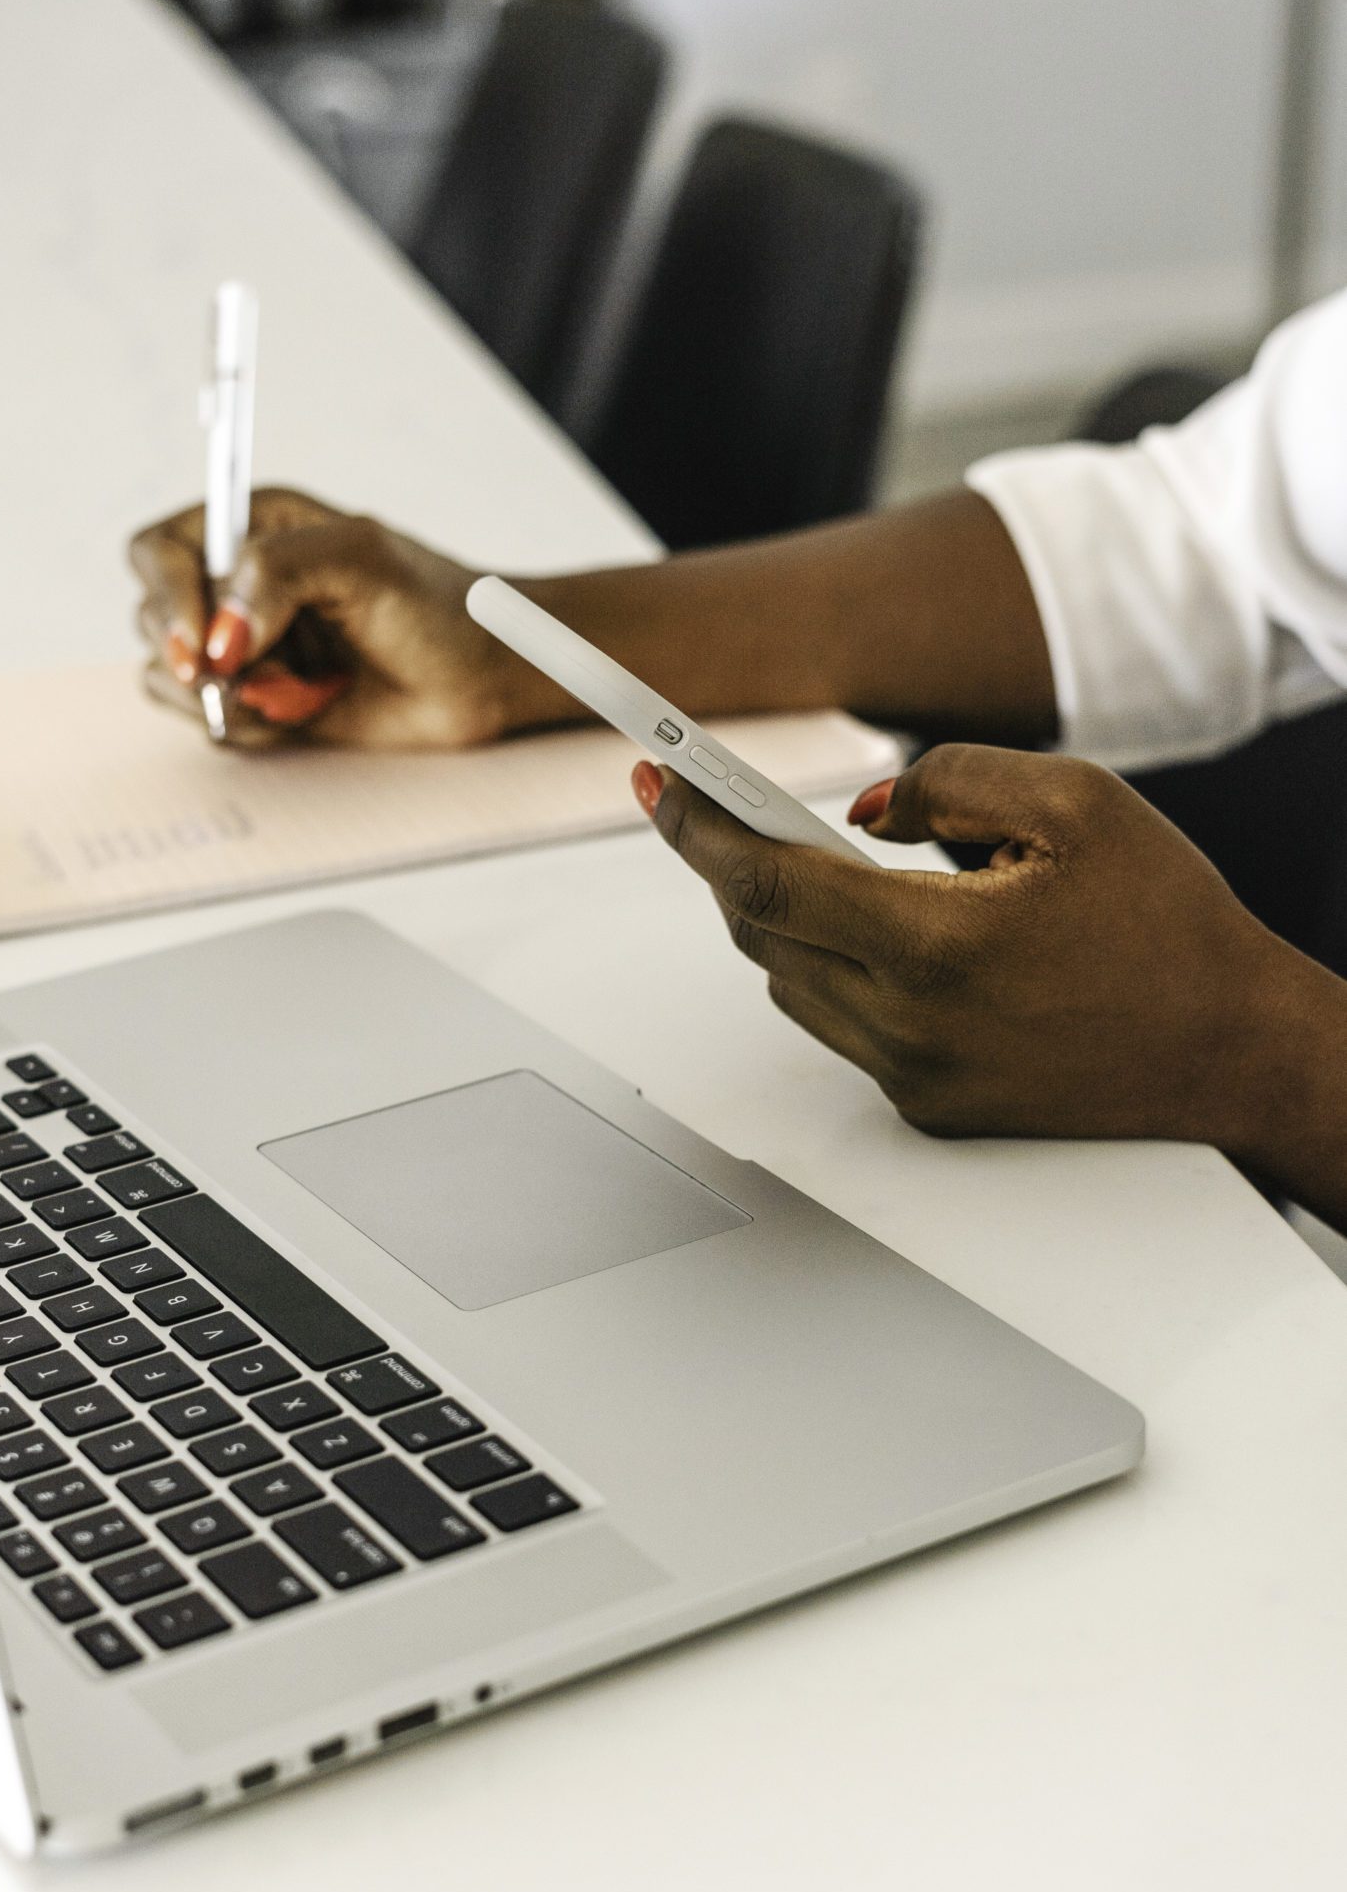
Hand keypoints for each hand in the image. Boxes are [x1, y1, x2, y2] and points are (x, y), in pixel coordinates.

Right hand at [127, 487, 566, 748]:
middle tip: (270, 676)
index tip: (204, 648)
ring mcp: (244, 646)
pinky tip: (302, 713)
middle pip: (153, 618)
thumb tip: (219, 636)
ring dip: (230, 697)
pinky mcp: (258, 699)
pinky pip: (208, 719)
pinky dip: (246, 726)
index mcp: (251, 526)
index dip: (168, 598)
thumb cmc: (438, 606)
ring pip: (171, 676)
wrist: (483, 679)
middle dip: (204, 658)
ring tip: (300, 692)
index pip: (157, 551)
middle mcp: (235, 583)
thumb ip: (278, 574)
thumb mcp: (361, 560)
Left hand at [636, 741, 1312, 1156]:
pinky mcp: (930, 1110)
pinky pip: (844, 1030)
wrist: (1232, 1050)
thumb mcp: (1075, 801)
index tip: (658, 784)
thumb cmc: (1169, 926)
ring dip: (784, 922)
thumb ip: (947, 781)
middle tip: (718, 804)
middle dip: (730, 864)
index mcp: (937, 946)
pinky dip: (839, 974)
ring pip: (792, 988)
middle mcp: (911, 1026)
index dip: (696, 828)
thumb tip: (857, 809)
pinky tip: (888, 934)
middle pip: (761, 938)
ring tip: (821, 864)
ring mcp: (916, 1079)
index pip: (766, 883)